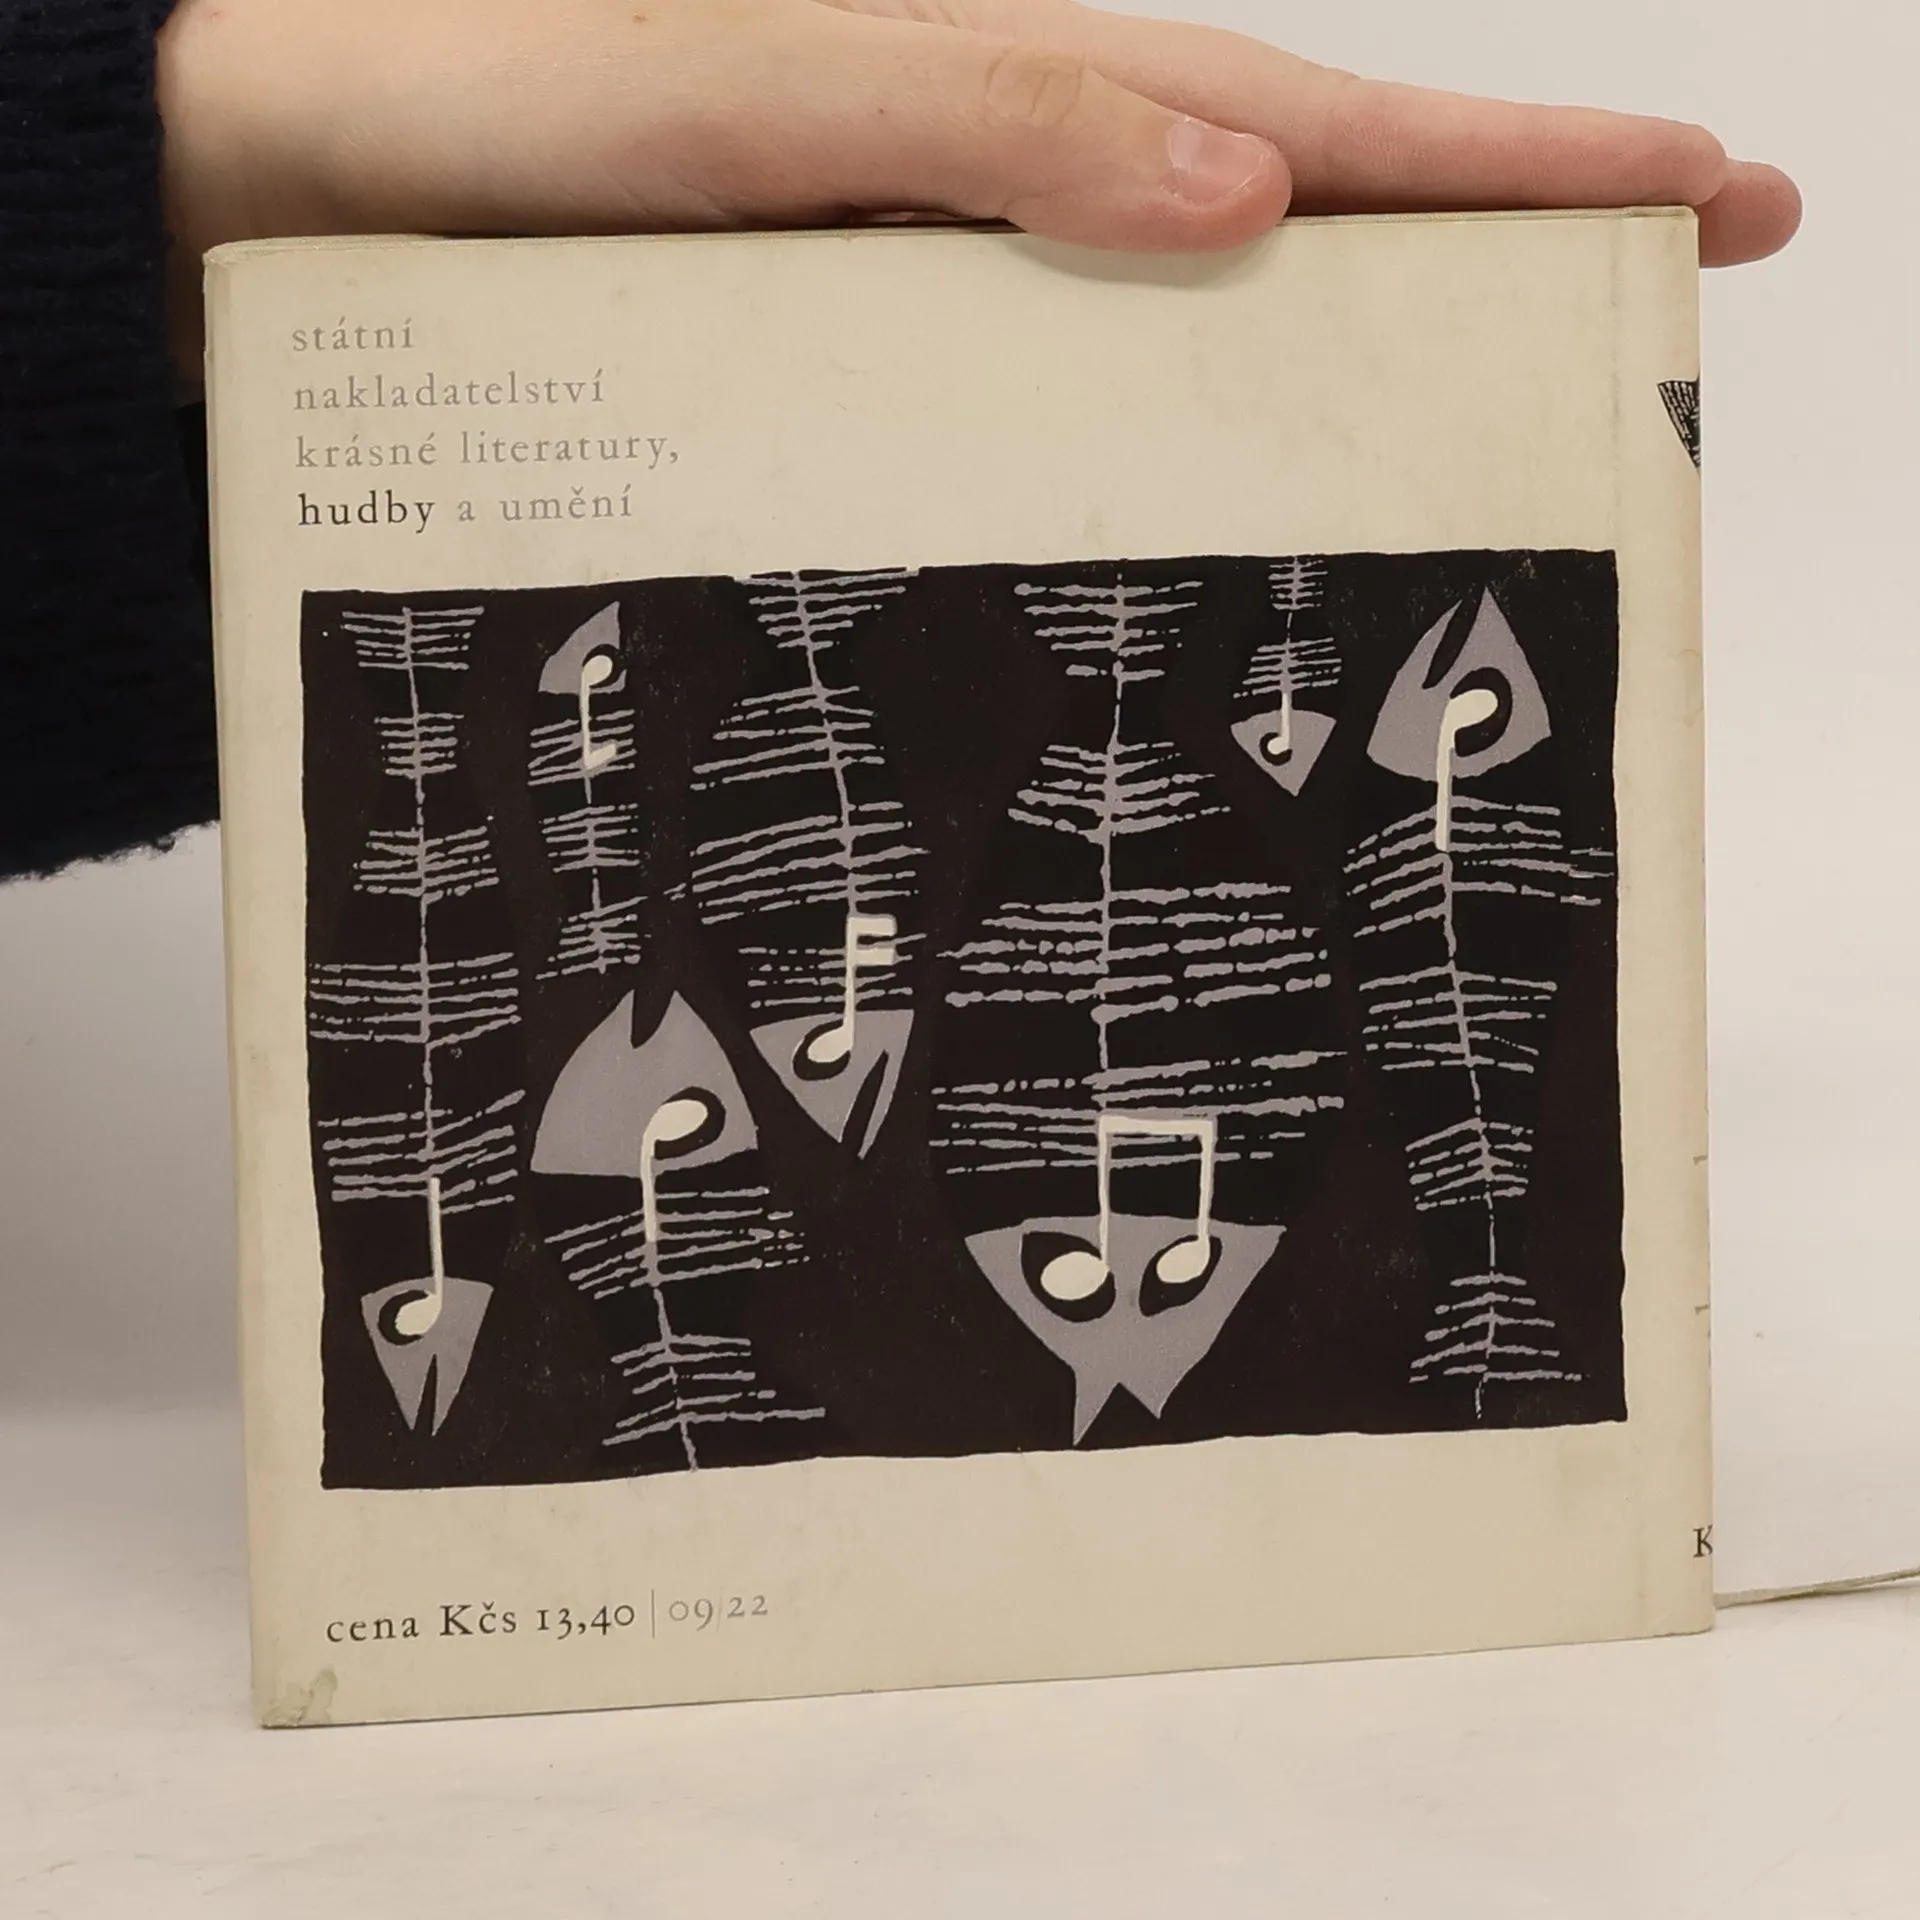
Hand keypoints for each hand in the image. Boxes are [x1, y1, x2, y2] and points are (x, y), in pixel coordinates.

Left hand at [158, 0, 1800, 351]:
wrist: (271, 198)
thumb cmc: (481, 114)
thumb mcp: (745, 95)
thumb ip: (979, 116)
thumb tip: (1245, 192)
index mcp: (1001, 92)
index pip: (1317, 124)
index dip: (1523, 160)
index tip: (1708, 198)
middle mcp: (987, 191)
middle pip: (1282, 236)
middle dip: (1477, 279)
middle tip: (1645, 346)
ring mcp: (928, 291)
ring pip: (1169, 347)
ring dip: (1319, 398)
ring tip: (1462, 479)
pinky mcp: (849, 374)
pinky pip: (1032, 423)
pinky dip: (1131, 476)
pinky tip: (1180, 544)